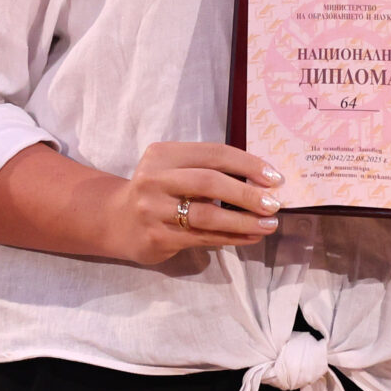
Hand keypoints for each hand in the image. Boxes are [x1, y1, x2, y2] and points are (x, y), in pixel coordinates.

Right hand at [97, 141, 283, 264]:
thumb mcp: (174, 169)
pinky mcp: (157, 237)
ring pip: (207, 215)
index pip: (213, 153)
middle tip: (274, 204)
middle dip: (247, 193)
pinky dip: (231, 237)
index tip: (274, 177)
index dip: (248, 164)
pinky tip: (250, 237)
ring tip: (268, 224)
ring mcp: (153, 210)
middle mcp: (155, 179)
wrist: (115, 221)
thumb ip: (207, 169)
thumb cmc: (158, 191)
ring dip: (243, 221)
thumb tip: (261, 180)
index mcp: (163, 154)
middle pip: (210, 183)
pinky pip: (202, 237)